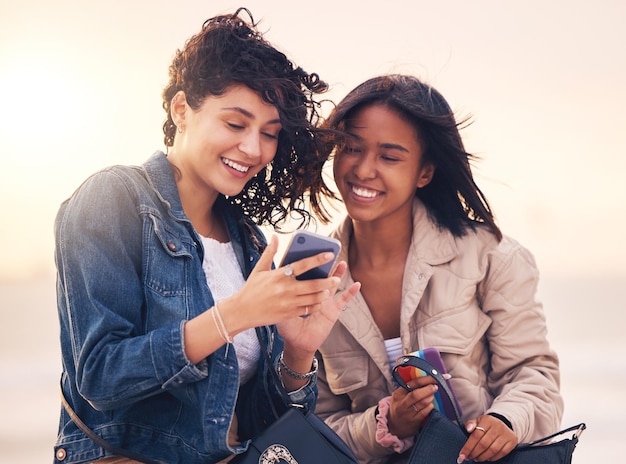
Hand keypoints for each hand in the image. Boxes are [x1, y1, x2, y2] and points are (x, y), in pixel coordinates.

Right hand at [221, 235, 343, 329]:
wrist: (241, 312)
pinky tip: (319, 301)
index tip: (330, 254)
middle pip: (313, 284)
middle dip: (328, 281)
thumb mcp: (259, 269)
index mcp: (279, 275)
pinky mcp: (288, 314)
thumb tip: (275, 236)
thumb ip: (269, 252)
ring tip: (329, 290)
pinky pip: (307, 309)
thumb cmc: (251, 288)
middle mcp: (285, 289)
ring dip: (324, 294)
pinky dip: (315, 305)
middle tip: (336, 278)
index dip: (318, 259)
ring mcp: (288, 303)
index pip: (302, 265)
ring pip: (313, 298)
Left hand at [278, 259, 360, 354]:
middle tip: (327, 252)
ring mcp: (324, 299)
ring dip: (337, 274)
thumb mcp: (281, 308)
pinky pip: (343, 300)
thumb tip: (278, 278)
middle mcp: (313, 292)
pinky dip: (351, 292)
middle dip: (323, 264)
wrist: (296, 342)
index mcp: (301, 290)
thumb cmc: (287, 325)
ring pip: (332, 284)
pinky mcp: (333, 310)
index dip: (306, 262)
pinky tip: (357, 285)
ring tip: (342, 263)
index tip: (307, 248)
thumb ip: (281, 293)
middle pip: (319, 275)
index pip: (304, 272)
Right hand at [387, 376, 437, 438]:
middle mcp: (401, 404)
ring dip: (430, 397)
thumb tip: (427, 379)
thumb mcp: (400, 396)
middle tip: (435, 387)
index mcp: (398, 394)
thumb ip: (410, 388)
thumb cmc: (400, 406)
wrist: (394, 426)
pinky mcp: (414, 422)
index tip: (434, 377)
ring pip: (422, 403)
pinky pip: (425, 412)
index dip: (426, 379)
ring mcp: (407, 414)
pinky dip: (430, 406)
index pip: (413, 383)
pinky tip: (430, 404)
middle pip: (416, 394)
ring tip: (432, 395)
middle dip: (428, 389)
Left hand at [457, 415, 517, 462]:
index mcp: (488, 420)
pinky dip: (493, 458)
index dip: (468, 447)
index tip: (462, 455)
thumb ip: (470, 424)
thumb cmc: (487, 424)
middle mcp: (498, 426)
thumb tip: (468, 428)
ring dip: (482, 457)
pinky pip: (502, 453)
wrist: (504, 423)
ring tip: (476, 458)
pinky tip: (487, 458)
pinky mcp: (512, 441)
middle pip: (483, 444)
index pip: (476, 435)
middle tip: (468, 457)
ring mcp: (506, 434)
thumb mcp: (478, 421)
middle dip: (474, 453)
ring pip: (492, 450)